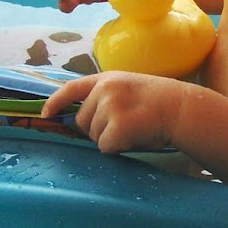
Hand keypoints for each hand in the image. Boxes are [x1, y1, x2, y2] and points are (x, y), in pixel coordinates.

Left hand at [42, 71, 186, 153]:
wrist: (181, 108)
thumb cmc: (158, 102)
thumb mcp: (128, 88)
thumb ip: (105, 97)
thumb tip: (82, 122)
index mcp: (106, 79)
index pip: (71, 88)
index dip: (55, 102)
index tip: (46, 114)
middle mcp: (104, 90)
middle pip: (82, 121)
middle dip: (97, 129)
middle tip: (124, 125)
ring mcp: (110, 107)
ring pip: (93, 136)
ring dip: (110, 139)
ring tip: (134, 128)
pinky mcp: (116, 127)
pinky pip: (105, 147)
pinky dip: (118, 148)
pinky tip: (135, 137)